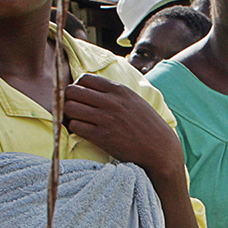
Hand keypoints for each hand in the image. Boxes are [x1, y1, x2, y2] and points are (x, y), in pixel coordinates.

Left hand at [63, 74, 184, 181]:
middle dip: (68, 100)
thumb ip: (115, 93)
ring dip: (69, 114)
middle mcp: (111, 102)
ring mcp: (105, 119)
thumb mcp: (134, 101)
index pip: (84, 79)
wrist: (160, 149)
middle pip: (72, 91)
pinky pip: (75, 126)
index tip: (81, 97)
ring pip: (69, 108)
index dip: (78, 87)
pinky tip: (82, 131)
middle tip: (74, 109)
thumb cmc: (147, 126)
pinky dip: (74, 128)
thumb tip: (93, 87)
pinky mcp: (101, 136)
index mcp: (119, 90)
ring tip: (76, 120)